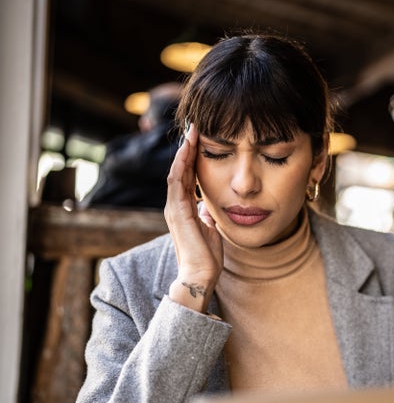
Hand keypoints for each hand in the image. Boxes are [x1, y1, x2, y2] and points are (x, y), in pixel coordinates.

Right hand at [164, 124, 222, 312]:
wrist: (200, 276)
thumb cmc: (207, 257)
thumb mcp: (211, 229)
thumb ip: (208, 216)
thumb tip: (210, 207)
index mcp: (184, 208)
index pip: (187, 176)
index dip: (193, 158)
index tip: (202, 138)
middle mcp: (175, 205)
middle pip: (180, 170)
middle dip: (187, 148)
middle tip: (195, 126)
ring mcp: (174, 208)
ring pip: (176, 172)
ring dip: (184, 152)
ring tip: (192, 131)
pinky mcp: (177, 212)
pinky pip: (177, 183)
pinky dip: (181, 165)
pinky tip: (187, 150)